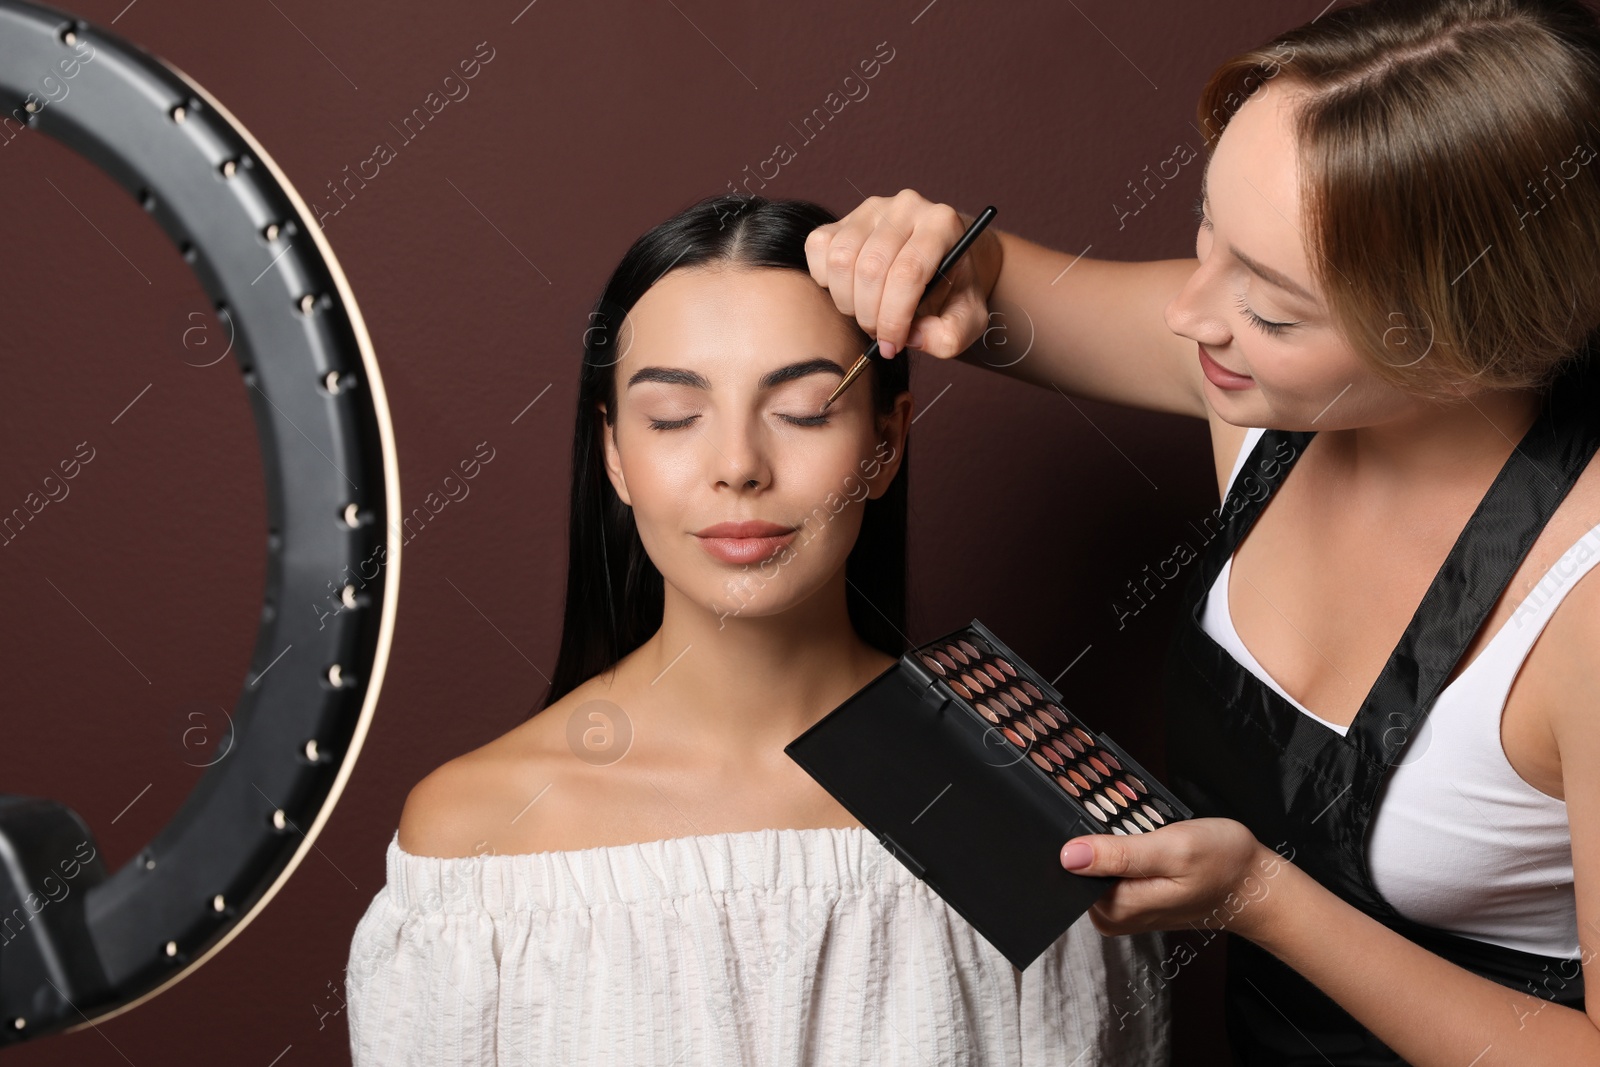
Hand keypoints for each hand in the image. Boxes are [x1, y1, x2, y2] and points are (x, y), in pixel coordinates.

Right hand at [804, 189, 1001, 360]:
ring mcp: (871, 209)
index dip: (894, 318)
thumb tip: (913, 337)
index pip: (908, 272)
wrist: (941, 260)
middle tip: (879, 334)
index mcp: (942, 224)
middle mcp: (906, 207)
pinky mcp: (843, 217)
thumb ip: (949, 336)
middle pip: (871, 268)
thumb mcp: (968, 318)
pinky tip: (850, 291)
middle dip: (870, 315)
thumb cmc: (953, 289)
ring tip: (867, 314)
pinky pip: (819, 249)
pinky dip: (827, 281)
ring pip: (841, 260)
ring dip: (848, 302)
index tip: (891, 346)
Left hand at [1060, 817, 1291, 940]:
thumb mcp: (1173, 849)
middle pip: (1078, 867)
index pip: (1069, 870)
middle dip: (1096, 836)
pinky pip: (1109, 867)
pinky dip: (1119, 846)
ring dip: (1109, 839)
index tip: (1101, 819)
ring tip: (1139, 828)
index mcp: (1117, 907)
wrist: (1254, 885)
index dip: (1080, 837)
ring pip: (1093, 864)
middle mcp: (1113, 915)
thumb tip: (1069, 856)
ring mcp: (1122, 908)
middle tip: (1131, 822)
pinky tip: (1141, 838)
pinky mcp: (1131, 898)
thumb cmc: (1223, 865)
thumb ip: (1120, 854)